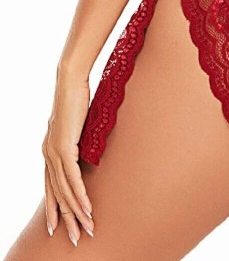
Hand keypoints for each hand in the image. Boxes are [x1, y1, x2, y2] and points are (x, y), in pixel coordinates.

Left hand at [41, 73, 94, 245]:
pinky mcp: (63, 147)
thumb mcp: (79, 125)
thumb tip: (91, 149)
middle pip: (56, 194)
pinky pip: (72, 179)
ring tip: (87, 228)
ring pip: (64, 190)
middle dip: (66, 219)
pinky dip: (79, 196)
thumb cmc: (77, 97)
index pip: (50, 186)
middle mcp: (47, 154)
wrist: (70, 81)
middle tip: (77, 238)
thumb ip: (80, 140)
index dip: (55, 207)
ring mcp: (53, 152)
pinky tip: (86, 208)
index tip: (60, 226)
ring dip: (77, 212)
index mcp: (49, 150)